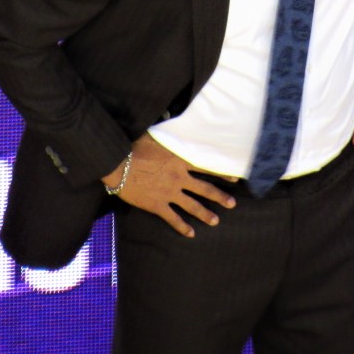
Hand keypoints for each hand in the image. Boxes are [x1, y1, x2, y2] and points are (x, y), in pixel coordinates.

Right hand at [102, 133, 236, 237]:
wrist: (118, 163)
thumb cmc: (135, 146)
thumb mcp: (157, 136)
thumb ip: (171, 135)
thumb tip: (176, 120)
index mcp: (181, 160)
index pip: (207, 167)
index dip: (222, 173)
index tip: (235, 178)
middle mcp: (179, 178)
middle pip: (205, 189)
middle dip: (220, 197)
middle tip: (232, 203)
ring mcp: (169, 192)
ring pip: (192, 206)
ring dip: (205, 214)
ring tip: (216, 221)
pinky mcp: (157, 205)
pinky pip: (173, 218)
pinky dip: (182, 227)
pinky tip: (191, 233)